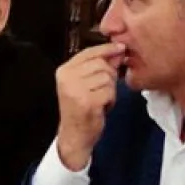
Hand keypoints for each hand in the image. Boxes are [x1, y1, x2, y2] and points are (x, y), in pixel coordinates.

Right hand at [54, 42, 125, 170]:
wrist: (74, 136)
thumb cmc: (81, 109)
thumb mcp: (83, 84)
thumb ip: (97, 67)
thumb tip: (117, 51)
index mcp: (64, 71)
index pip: (88, 52)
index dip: (106, 49)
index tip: (120, 48)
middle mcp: (67, 78)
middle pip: (101, 64)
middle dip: (109, 76)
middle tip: (103, 90)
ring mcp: (76, 90)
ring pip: (107, 78)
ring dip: (110, 90)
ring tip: (100, 100)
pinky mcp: (87, 102)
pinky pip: (110, 92)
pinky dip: (111, 100)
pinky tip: (102, 108)